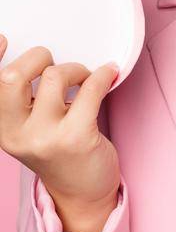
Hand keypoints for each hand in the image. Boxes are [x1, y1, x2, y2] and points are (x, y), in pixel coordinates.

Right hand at [0, 34, 122, 231]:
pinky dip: (103, 75)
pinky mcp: (76, 138)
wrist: (82, 193)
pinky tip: (108, 74)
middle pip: (12, 77)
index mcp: (2, 127)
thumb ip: (28, 101)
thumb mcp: (32, 129)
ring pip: (55, 77)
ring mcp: (44, 137)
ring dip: (77, 69)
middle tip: (56, 64)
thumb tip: (44, 60)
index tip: (3, 38)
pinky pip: (90, 90)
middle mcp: (16, 133)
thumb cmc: (61, 153)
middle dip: (38, 58)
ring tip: (86, 78)